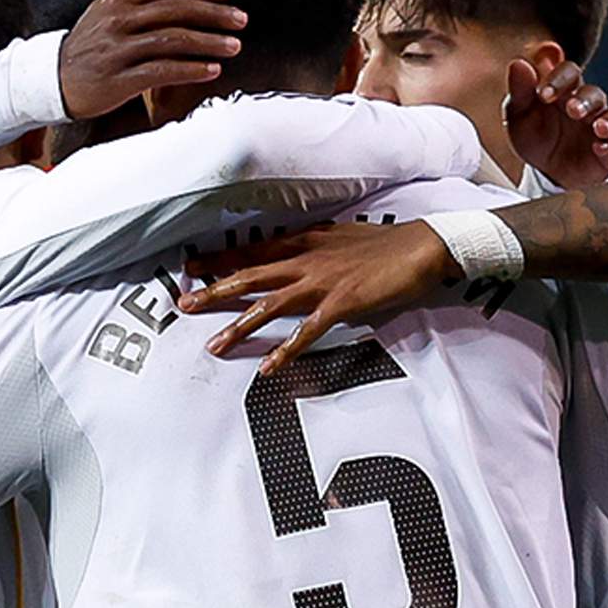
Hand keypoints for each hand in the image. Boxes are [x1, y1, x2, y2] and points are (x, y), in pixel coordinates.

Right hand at [58, 0, 246, 118]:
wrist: (51, 81)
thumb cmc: (86, 45)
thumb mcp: (106, 10)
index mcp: (119, 0)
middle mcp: (118, 20)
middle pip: (175, 9)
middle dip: (213, 13)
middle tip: (242, 20)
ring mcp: (117, 49)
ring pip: (171, 39)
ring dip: (208, 42)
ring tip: (235, 46)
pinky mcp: (118, 79)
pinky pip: (160, 71)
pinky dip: (190, 70)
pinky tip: (212, 71)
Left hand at [177, 222, 457, 372]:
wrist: (423, 246)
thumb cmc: (387, 245)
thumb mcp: (343, 239)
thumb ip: (317, 250)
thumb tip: (299, 260)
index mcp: (306, 242)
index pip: (254, 251)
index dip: (220, 259)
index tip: (191, 266)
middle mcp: (307, 260)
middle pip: (250, 275)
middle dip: (215, 291)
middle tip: (184, 304)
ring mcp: (322, 281)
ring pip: (269, 304)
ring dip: (240, 326)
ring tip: (215, 346)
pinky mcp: (342, 302)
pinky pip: (307, 331)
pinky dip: (286, 350)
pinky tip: (268, 368)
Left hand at [506, 59, 607, 188]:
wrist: (546, 174)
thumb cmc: (535, 137)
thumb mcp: (519, 117)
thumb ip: (519, 91)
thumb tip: (518, 63)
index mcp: (565, 90)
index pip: (569, 72)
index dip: (558, 78)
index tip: (543, 94)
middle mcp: (586, 104)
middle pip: (593, 93)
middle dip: (583, 100)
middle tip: (572, 110)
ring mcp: (600, 126)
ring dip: (607, 120)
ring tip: (598, 128)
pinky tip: (600, 148)